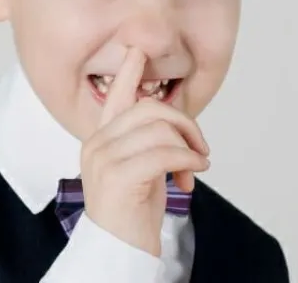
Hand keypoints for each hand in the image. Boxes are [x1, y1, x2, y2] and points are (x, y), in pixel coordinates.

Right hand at [80, 48, 210, 256]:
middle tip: (199, 147)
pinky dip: (188, 161)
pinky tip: (193, 174)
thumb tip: (175, 120)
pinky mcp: (119, 176)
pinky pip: (164, 153)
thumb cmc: (131, 209)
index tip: (137, 51)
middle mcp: (97, 144)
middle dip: (185, 122)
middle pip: (149, 108)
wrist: (117, 248)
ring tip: (195, 166)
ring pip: (159, 129)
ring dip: (189, 147)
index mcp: (100, 139)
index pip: (114, 98)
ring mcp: (104, 158)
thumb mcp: (139, 168)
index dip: (128, 73)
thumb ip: (147, 141)